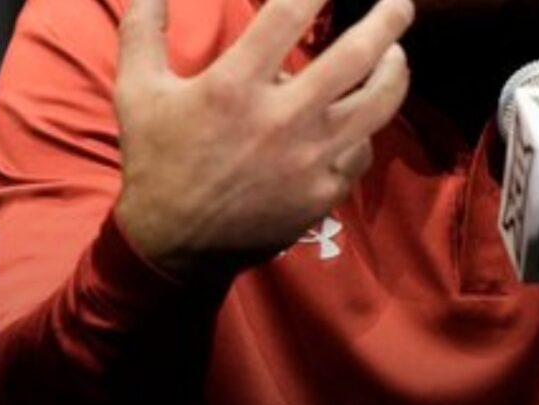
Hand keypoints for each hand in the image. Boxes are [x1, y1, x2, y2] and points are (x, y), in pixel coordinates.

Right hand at [112, 0, 412, 273]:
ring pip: (377, 104)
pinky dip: (364, 129)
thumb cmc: (156, 160)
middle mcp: (281, 118)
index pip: (288, 16)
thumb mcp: (137, 90)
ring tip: (397, 53)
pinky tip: (360, 116)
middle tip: (402, 3)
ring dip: (395, 71)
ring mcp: (309, 158)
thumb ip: (142, 29)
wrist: (175, 245)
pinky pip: (362, 150)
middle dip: (389, 20)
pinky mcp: (324, 192)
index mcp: (233, 87)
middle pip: (355, 55)